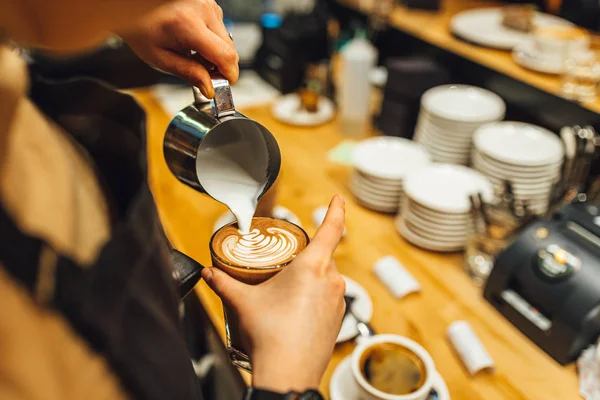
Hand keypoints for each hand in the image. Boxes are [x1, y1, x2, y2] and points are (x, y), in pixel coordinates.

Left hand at [120, 0, 238, 97]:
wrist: (133, 7)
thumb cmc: (140, 28)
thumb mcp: (160, 57)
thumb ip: (188, 73)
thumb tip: (209, 88)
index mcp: (187, 24)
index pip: (225, 55)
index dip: (229, 74)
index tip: (225, 83)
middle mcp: (201, 9)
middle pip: (230, 48)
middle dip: (221, 66)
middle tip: (204, 73)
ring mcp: (207, 3)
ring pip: (227, 39)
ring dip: (216, 52)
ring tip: (194, 53)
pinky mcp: (209, 2)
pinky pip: (220, 27)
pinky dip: (212, 39)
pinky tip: (195, 40)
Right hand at [201, 195, 346, 391]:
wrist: (289, 373)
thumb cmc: (270, 335)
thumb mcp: (243, 302)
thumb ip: (224, 283)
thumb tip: (208, 273)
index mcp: (313, 267)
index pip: (331, 229)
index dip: (335, 210)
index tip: (337, 199)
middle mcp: (331, 280)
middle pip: (325, 254)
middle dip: (308, 254)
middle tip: (287, 261)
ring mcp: (338, 301)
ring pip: (327, 277)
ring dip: (312, 277)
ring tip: (287, 289)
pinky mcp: (338, 319)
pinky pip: (330, 297)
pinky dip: (316, 296)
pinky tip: (297, 309)